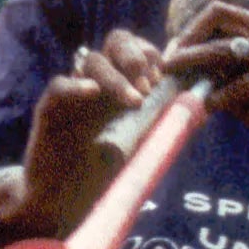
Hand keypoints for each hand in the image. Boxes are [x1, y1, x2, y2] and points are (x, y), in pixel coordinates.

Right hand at [0, 38, 155, 242]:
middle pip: (115, 42)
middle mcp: (99, 86)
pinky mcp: (49, 110)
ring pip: (92, 62)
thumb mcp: (140, 149)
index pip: (136, 50)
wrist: (61, 206)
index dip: (150, 55)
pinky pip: (59, 86)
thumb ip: (162, 125)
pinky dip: (77, 85)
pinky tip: (93, 92)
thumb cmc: (100, 179)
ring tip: (135, 101)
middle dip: (135, 55)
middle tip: (148, 85)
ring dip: (117, 77)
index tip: (162, 78)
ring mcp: (73, 95)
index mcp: (121, 90)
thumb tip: (199, 107)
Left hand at [168, 0, 248, 175]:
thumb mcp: (246, 90)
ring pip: (225, 48)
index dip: (190, 31)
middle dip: (186, 40)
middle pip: (218, 16)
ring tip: (177, 82)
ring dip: (195, 64)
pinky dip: (222, 95)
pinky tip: (209, 106)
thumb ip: (220, 75)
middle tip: (167, 63)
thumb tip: (180, 70)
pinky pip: (241, 80)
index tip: (173, 55)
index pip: (219, 14)